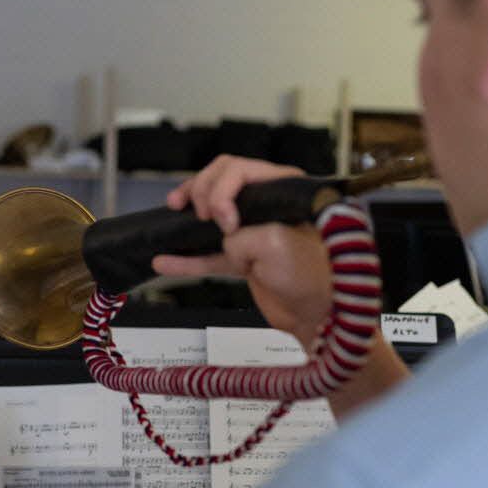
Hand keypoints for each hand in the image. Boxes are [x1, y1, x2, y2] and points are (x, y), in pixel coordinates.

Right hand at [155, 155, 410, 416]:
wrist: (321, 316)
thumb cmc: (314, 277)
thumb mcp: (275, 243)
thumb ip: (242, 236)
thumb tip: (227, 243)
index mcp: (283, 189)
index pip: (239, 170)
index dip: (222, 192)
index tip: (224, 223)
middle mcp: (268, 204)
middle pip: (221, 183)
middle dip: (203, 193)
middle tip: (202, 217)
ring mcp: (253, 231)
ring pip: (211, 214)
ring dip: (189, 215)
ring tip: (174, 213)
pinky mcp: (244, 259)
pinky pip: (208, 255)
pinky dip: (187, 259)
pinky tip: (165, 261)